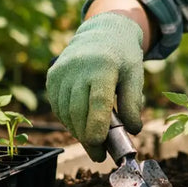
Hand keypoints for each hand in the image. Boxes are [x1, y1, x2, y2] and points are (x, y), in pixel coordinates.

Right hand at [46, 12, 143, 161]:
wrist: (102, 32)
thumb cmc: (122, 57)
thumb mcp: (135, 75)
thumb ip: (133, 103)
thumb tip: (133, 131)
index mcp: (103, 65)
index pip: (97, 101)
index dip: (97, 126)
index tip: (100, 145)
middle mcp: (78, 67)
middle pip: (79, 112)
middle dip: (88, 137)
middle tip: (99, 154)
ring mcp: (62, 71)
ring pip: (66, 113)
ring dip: (78, 131)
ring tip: (92, 139)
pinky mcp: (52, 76)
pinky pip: (58, 107)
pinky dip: (69, 120)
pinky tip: (81, 123)